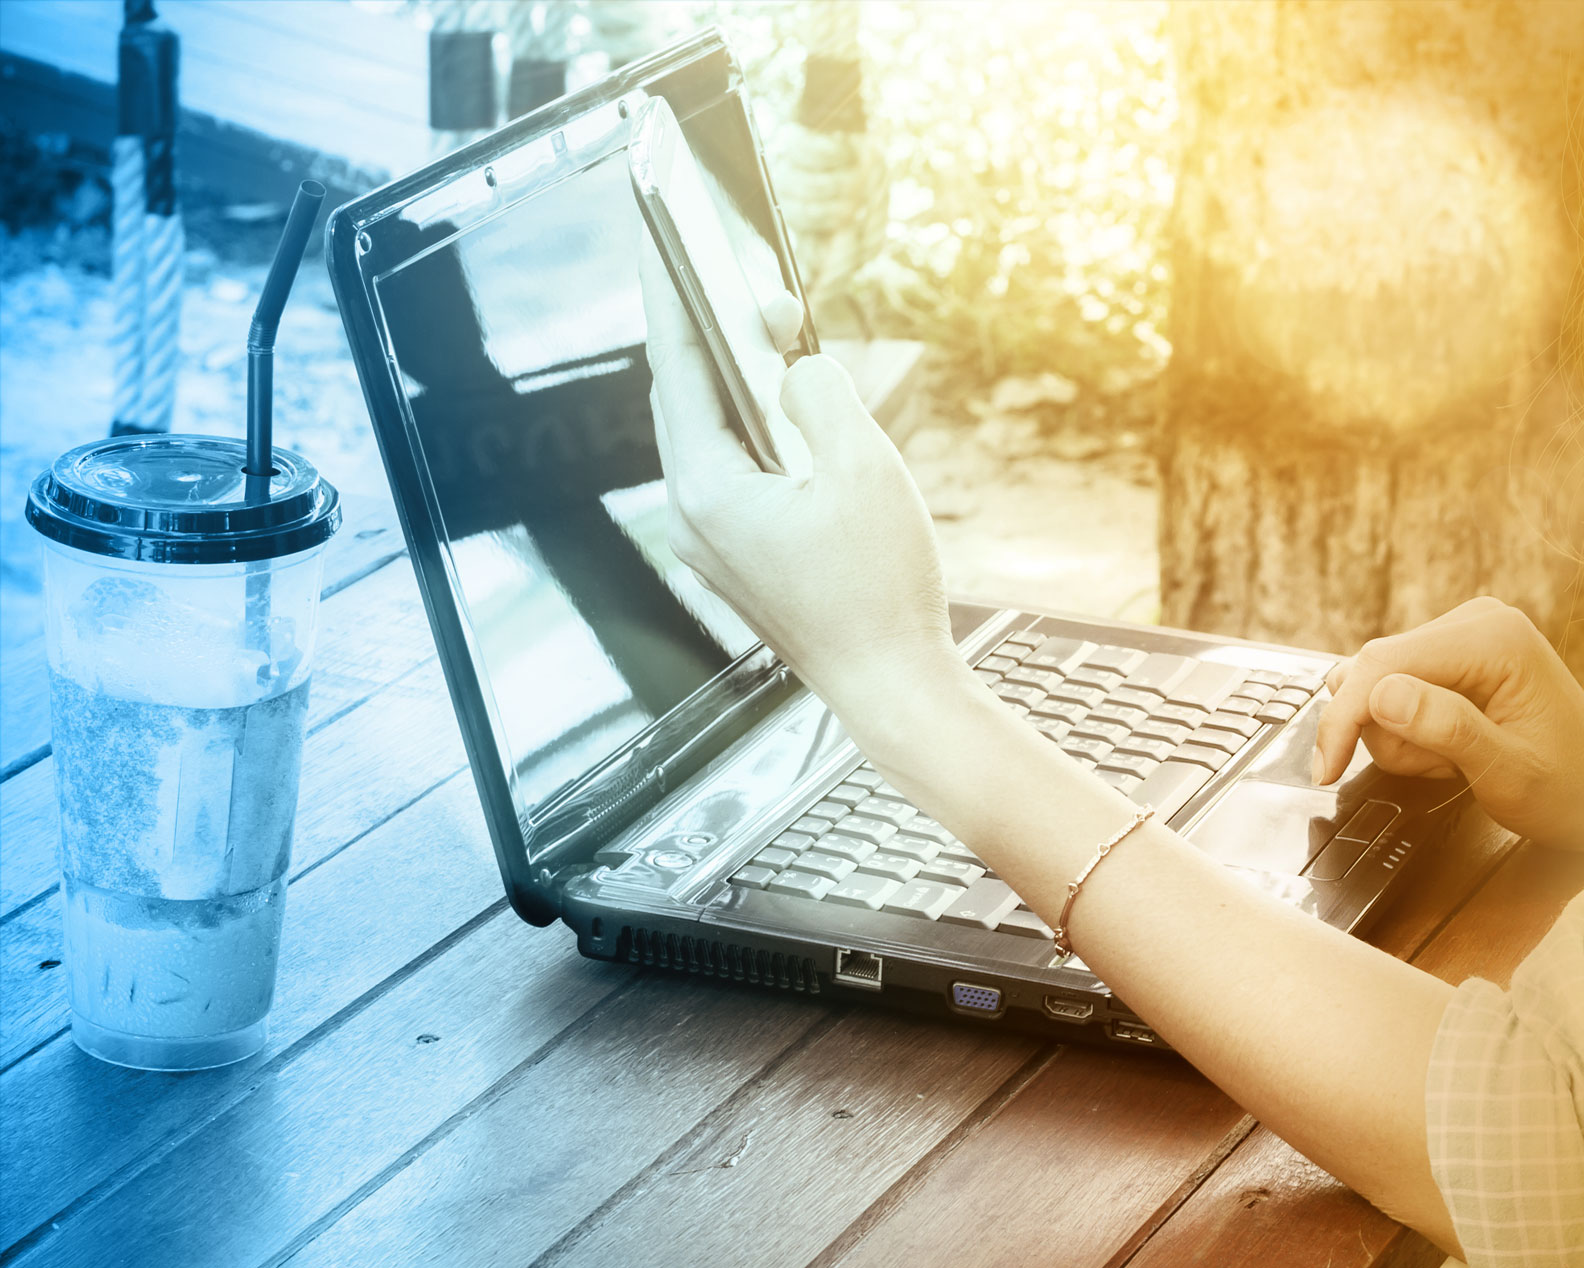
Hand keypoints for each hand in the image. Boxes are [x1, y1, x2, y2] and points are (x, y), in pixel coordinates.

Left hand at [639, 246, 957, 710]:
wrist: (894, 688)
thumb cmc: (882, 594)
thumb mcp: (865, 471)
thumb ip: (823, 397)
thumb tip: (798, 370)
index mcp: (708, 491)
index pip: (677, 367)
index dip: (671, 292)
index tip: (659, 234)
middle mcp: (693, 517)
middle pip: (687, 398)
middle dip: (718, 335)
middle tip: (755, 285)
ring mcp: (713, 542)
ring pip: (713, 436)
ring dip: (743, 384)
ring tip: (776, 337)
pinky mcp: (741, 557)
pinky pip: (736, 471)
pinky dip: (758, 430)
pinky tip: (790, 409)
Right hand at [1312, 598, 1583, 851]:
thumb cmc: (1570, 786)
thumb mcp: (1509, 772)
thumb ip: (1448, 729)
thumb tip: (1382, 695)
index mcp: (1493, 639)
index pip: (1383, 664)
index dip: (1343, 718)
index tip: (1325, 769)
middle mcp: (1474, 621)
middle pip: (1373, 669)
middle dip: (1384, 732)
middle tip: (1435, 770)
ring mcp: (1463, 632)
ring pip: (1377, 680)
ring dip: (1396, 735)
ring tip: (1448, 762)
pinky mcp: (1452, 651)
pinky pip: (1394, 685)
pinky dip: (1405, 727)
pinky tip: (1444, 748)